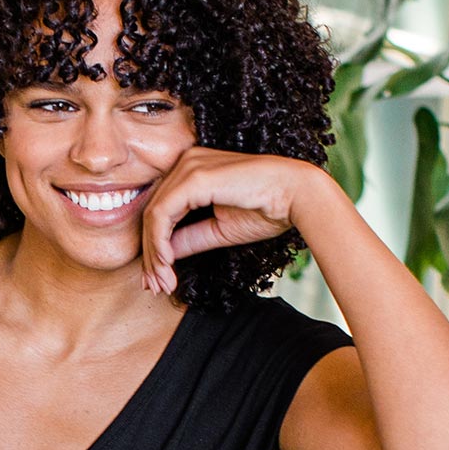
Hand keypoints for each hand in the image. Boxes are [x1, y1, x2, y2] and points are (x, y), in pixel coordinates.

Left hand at [139, 148, 325, 294]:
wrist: (297, 196)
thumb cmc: (266, 209)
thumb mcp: (219, 230)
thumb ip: (190, 238)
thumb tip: (164, 256)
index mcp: (193, 170)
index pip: (161, 210)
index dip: (154, 247)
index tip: (159, 279)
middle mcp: (187, 163)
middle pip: (152, 213)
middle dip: (150, 255)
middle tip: (155, 287)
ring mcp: (189, 167)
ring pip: (152, 216)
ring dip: (154, 255)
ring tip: (162, 282)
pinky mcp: (193, 177)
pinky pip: (162, 215)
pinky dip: (159, 243)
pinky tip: (167, 265)